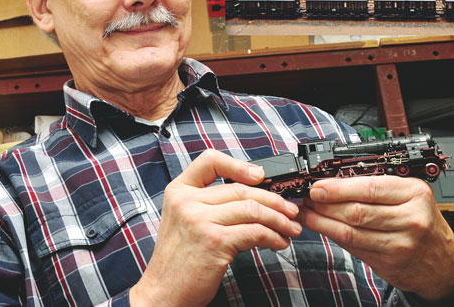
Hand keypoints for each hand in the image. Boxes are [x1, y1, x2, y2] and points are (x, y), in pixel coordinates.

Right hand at [130, 149, 302, 306]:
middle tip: (290, 210)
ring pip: (252, 209)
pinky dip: (273, 236)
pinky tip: (279, 242)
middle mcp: (187, 201)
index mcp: (178, 191)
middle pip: (240, 189)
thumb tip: (251, 194)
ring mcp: (200, 220)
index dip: (238, 165)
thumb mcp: (183, 220)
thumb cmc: (178, 260)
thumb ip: (206, 203)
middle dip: (273, 199)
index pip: (209, 161)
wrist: (163, 291)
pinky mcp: (215, 241)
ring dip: (278, 219)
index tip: (261, 176)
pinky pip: (254, 232)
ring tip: (290, 228)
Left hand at [297, 176, 453, 301]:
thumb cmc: (421, 221)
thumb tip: (332, 183)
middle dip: (325, 204)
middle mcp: (411, 219)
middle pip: (357, 211)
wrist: (441, 261)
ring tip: (308, 214)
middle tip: (308, 199)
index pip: (369, 188)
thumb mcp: (408, 196)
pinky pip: (354, 247)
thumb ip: (376, 188)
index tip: (317, 187)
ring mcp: (401, 244)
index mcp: (415, 193)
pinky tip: (322, 228)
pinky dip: (333, 236)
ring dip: (323, 221)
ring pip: (351, 231)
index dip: (337, 188)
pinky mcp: (390, 263)